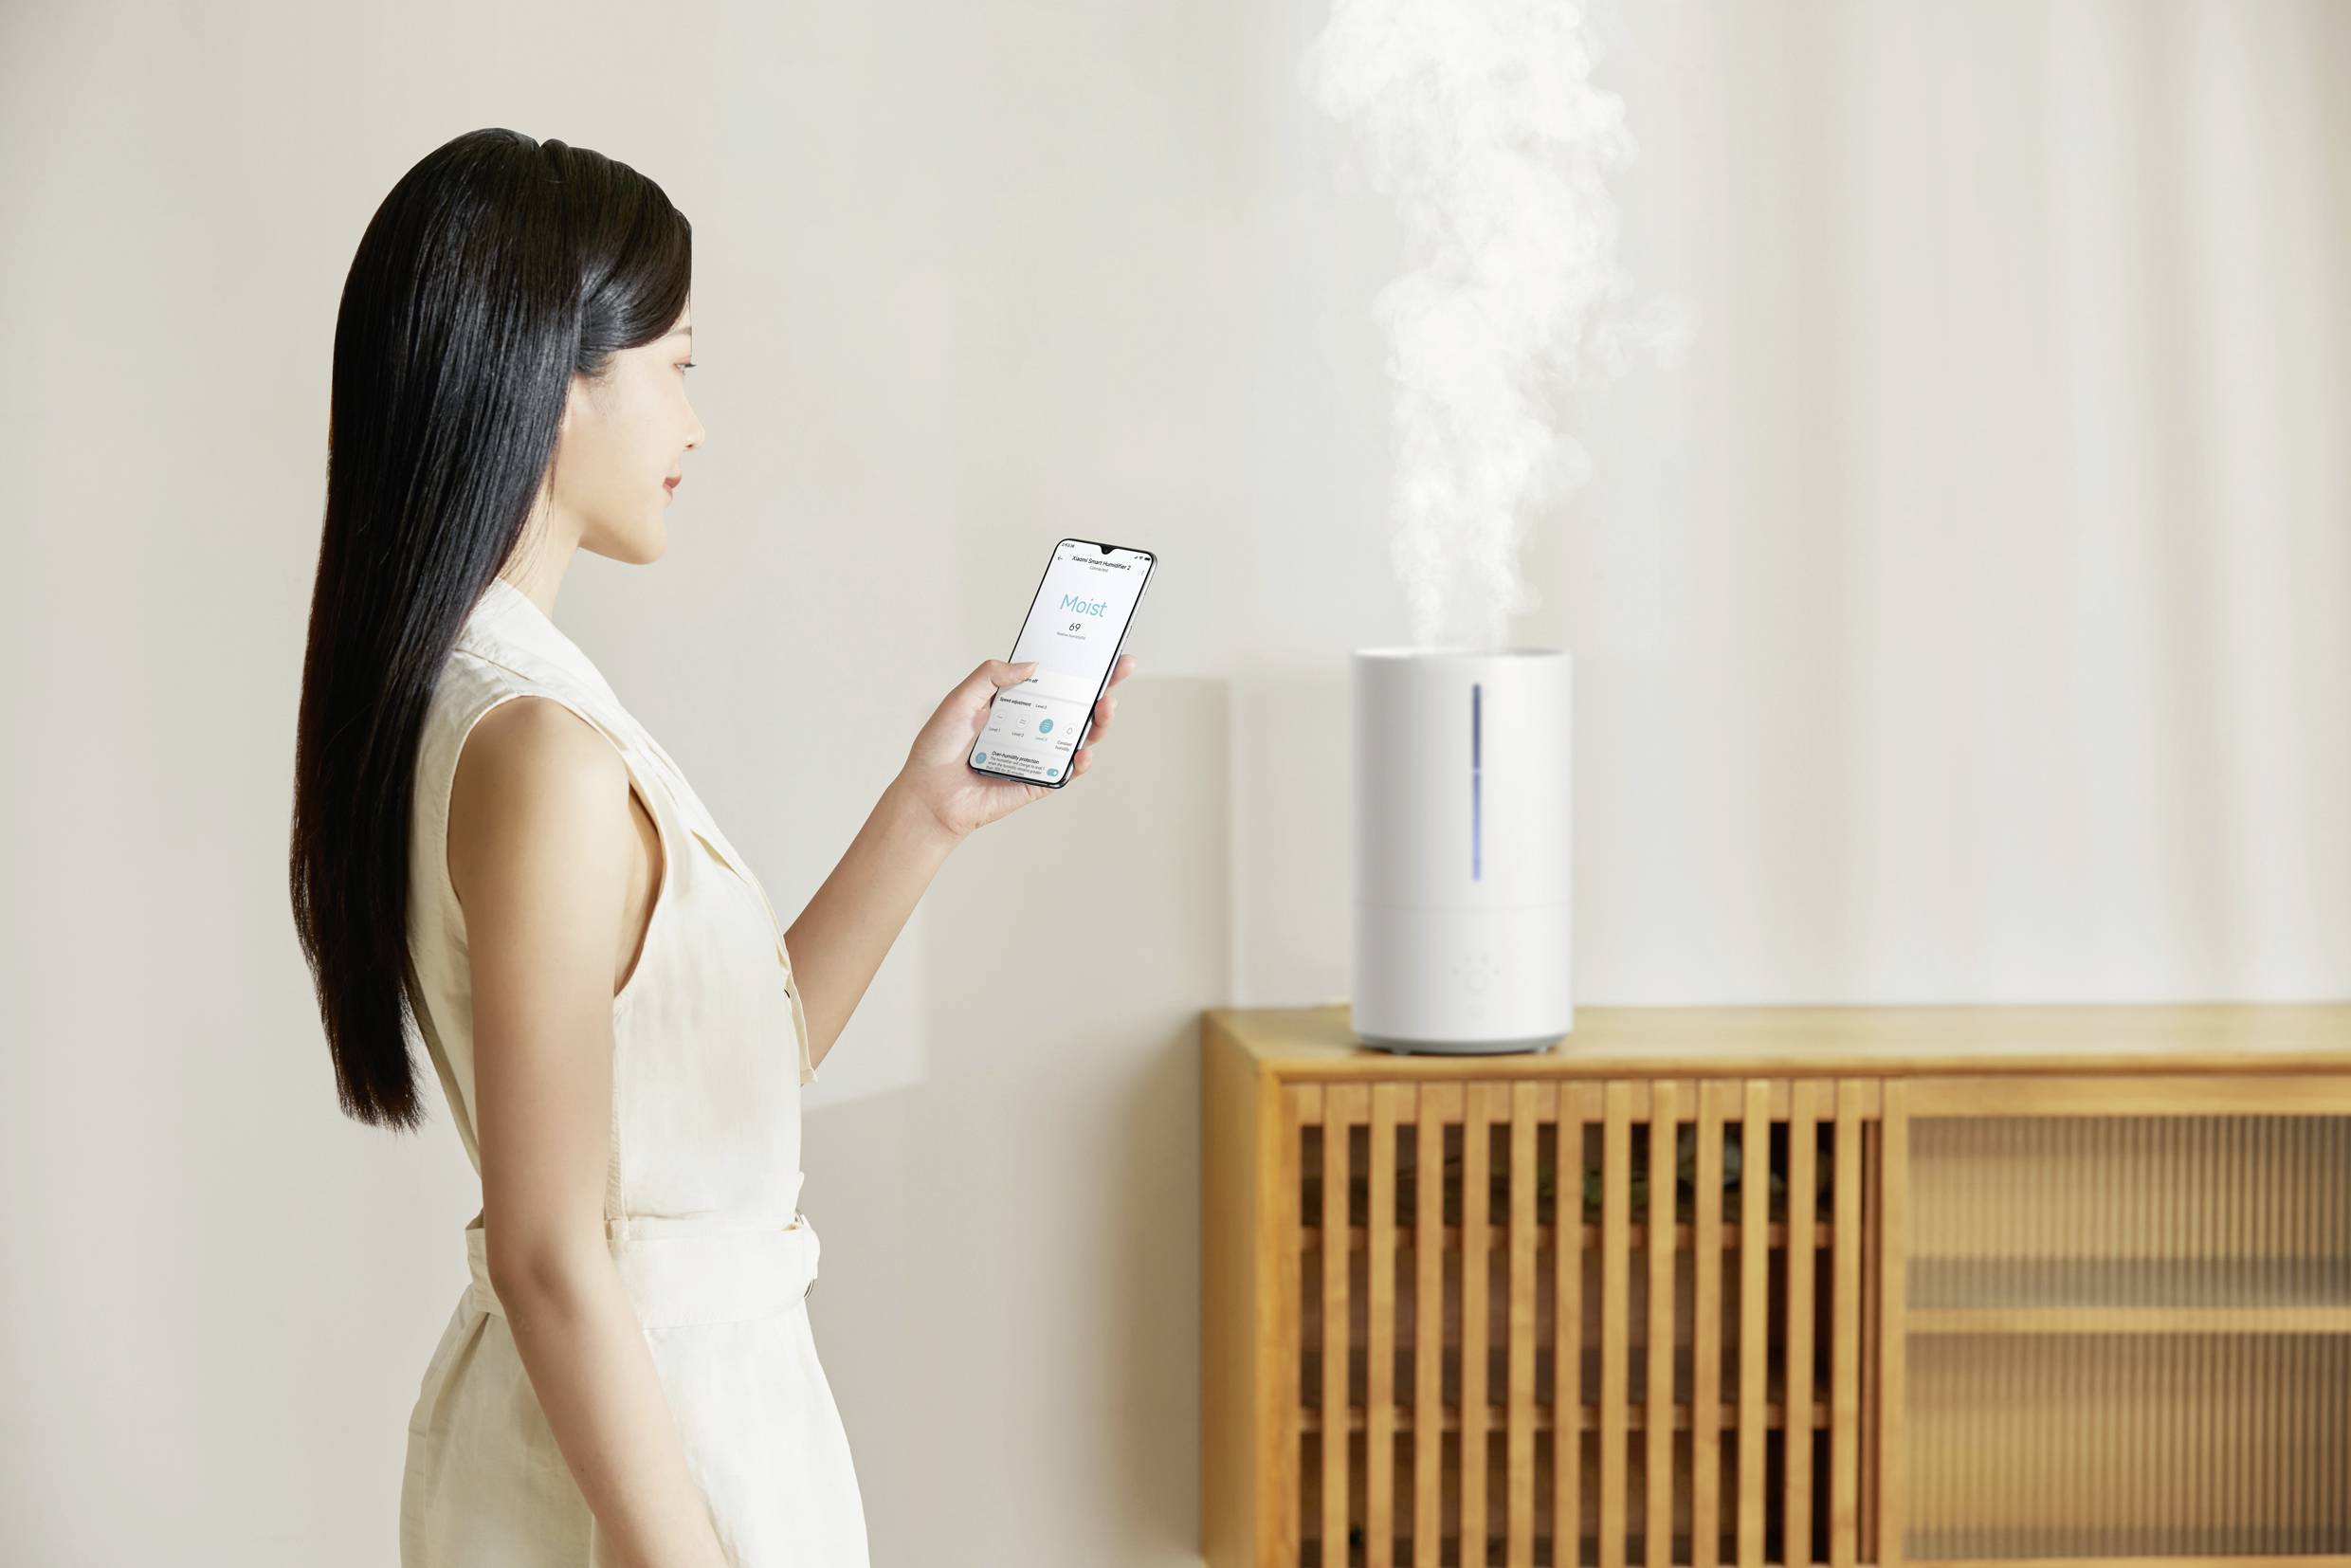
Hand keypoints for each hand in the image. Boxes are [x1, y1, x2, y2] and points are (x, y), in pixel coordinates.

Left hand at [894, 653, 1138, 839]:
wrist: (928, 795)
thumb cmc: (938, 748)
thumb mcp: (961, 700)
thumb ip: (991, 676)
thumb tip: (1032, 666)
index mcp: (1015, 703)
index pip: (1053, 679)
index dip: (1078, 665)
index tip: (1101, 648)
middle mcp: (1032, 726)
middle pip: (1076, 704)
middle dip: (1103, 685)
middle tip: (1121, 667)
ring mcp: (1039, 753)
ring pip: (1079, 735)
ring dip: (1099, 721)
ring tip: (1106, 706)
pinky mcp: (1039, 781)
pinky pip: (1066, 770)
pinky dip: (1079, 761)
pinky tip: (1083, 751)